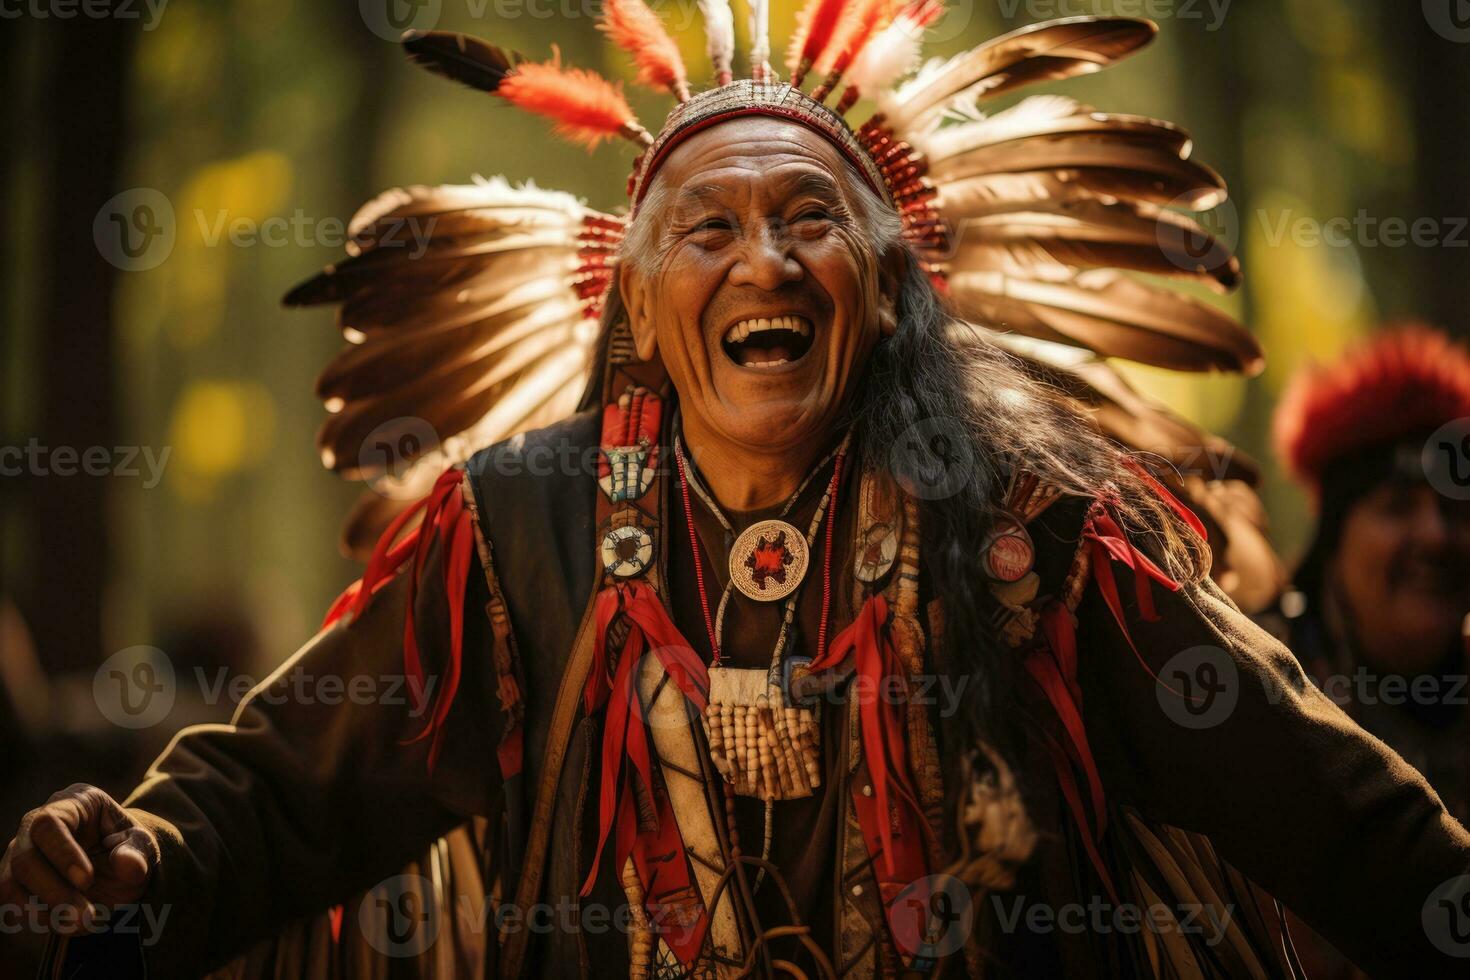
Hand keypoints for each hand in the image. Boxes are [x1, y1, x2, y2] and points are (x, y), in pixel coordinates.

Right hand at [0, 784, 158, 930]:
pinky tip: (66, 925)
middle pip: (24, 859)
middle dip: (54, 892)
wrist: (117, 867)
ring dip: (41, 912)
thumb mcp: (143, 844)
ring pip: (9, 885)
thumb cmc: (128, 847)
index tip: (87, 880)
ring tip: (78, 925)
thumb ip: (138, 852)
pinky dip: (36, 920)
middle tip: (85, 916)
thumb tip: (130, 866)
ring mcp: (19, 854)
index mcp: (71, 803)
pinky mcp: (14, 882)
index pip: (48, 824)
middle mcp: (35, 826)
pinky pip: (9, 905)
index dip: (63, 853)